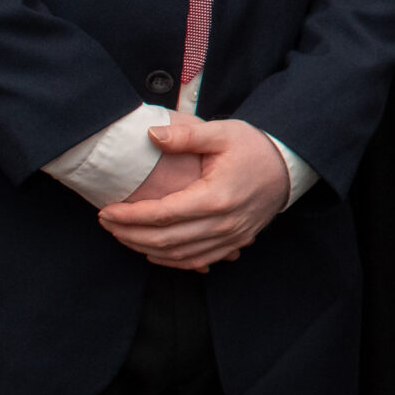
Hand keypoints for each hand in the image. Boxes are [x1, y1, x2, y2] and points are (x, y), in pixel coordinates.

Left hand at [97, 115, 289, 271]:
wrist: (288, 167)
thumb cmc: (254, 148)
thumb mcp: (222, 133)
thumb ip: (186, 136)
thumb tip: (151, 136)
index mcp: (216, 197)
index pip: (163, 214)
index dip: (130, 216)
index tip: (106, 212)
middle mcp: (223, 223)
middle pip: (166, 239)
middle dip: (130, 235)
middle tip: (107, 224)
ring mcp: (230, 237)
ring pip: (179, 255)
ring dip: (146, 249)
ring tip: (122, 236)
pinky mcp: (235, 243)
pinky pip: (197, 261)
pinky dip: (171, 261)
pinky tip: (152, 252)